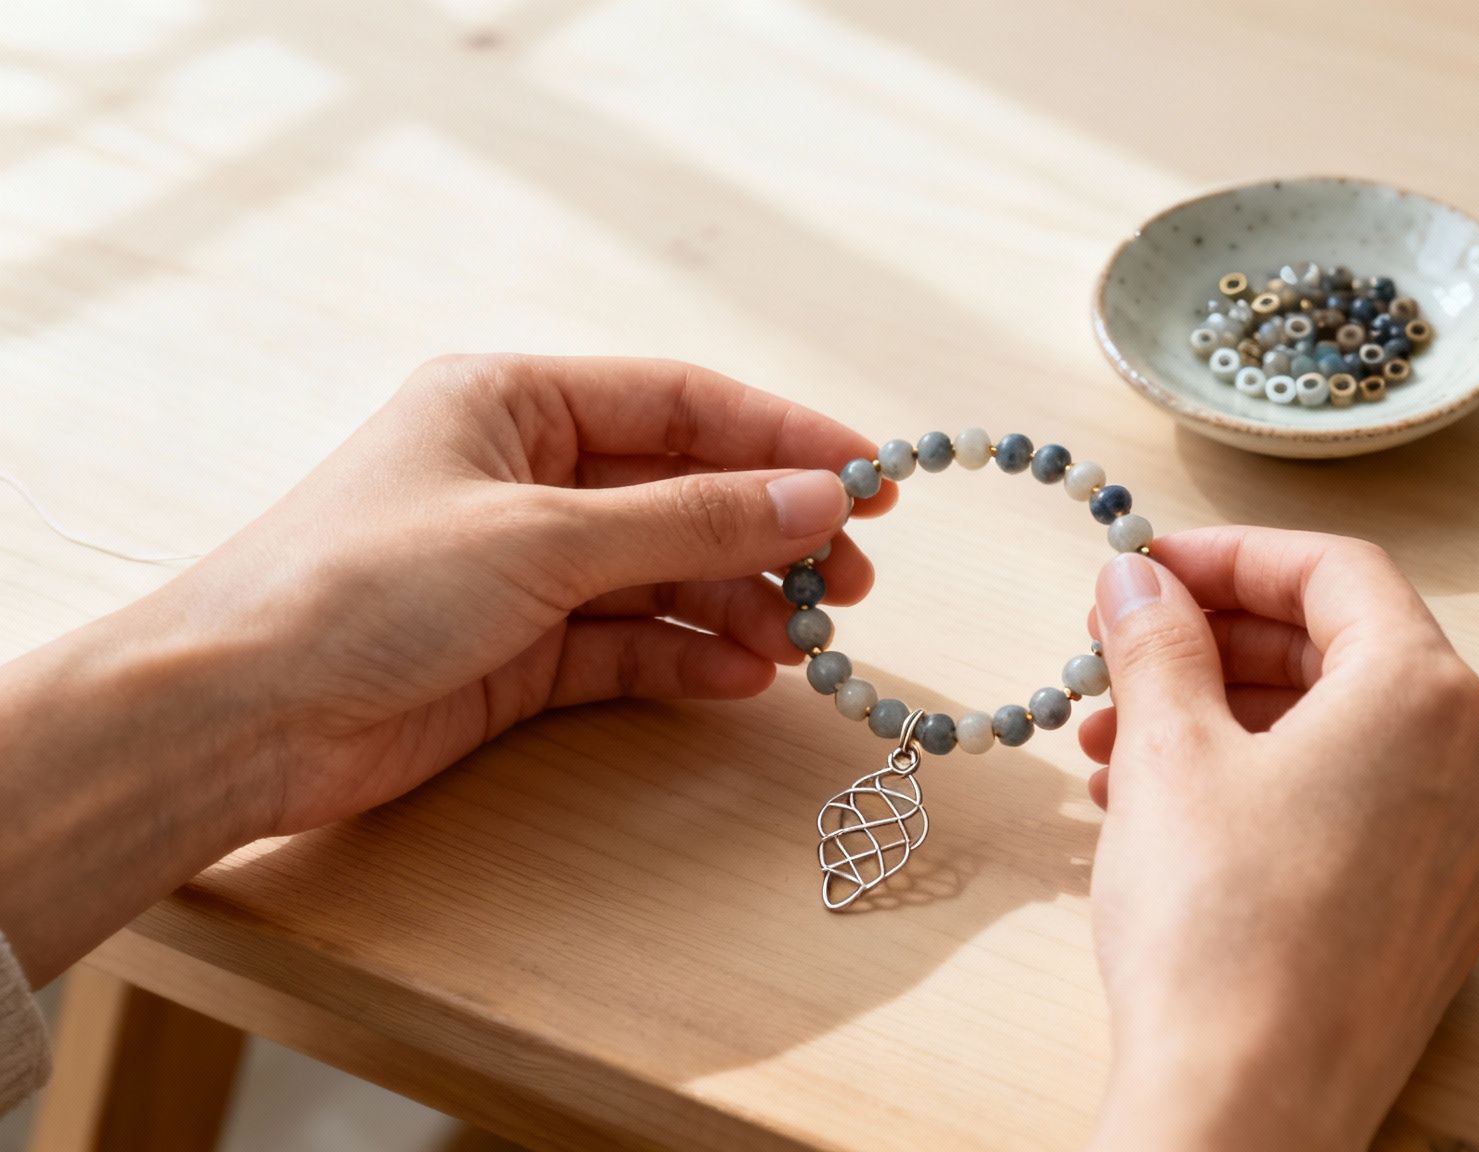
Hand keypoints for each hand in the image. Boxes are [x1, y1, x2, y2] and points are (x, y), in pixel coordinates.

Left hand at [0, 354, 885, 981]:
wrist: (237, 720)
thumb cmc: (360, 589)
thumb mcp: (542, 538)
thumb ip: (689, 521)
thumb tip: (817, 497)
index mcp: (513, 402)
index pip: (682, 401)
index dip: (783, 435)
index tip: (874, 476)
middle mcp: (525, 475)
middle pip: (684, 492)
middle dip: (770, 533)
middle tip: (854, 581)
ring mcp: (523, 568)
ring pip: (666, 573)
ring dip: (740, 604)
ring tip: (809, 640)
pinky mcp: (519, 653)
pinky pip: (630, 643)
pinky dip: (688, 658)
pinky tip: (744, 676)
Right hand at [1078, 528, 1478, 1151]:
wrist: (1248, 1107)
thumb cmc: (1220, 931)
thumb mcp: (1166, 751)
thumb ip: (1156, 640)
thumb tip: (1138, 583)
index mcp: (1423, 696)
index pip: (1335, 572)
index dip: (1230, 555)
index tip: (1151, 568)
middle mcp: (1470, 763)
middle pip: (1341, 653)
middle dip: (1215, 649)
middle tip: (1120, 657)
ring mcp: (1461, 849)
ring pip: (1339, 741)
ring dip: (1224, 724)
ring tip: (1112, 754)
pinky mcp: (1431, 919)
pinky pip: (1353, 814)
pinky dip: (1266, 791)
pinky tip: (1170, 819)